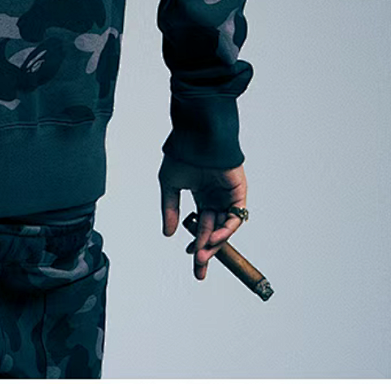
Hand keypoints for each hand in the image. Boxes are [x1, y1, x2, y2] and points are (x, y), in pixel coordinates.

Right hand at [158, 157, 246, 280]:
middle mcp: (215, 199)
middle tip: (199, 270)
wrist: (197, 137)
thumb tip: (169, 234)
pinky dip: (225, 230)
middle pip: (212, 232)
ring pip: (223, 227)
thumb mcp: (169, 185)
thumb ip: (170, 209)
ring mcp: (227, 197)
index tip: (189, 258)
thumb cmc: (182, 155)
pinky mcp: (238, 193)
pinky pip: (234, 217)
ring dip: (213, 243)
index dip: (195, 243)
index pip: (199, 226)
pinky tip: (213, 238)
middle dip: (205, 252)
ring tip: (202, 255)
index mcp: (200, 196)